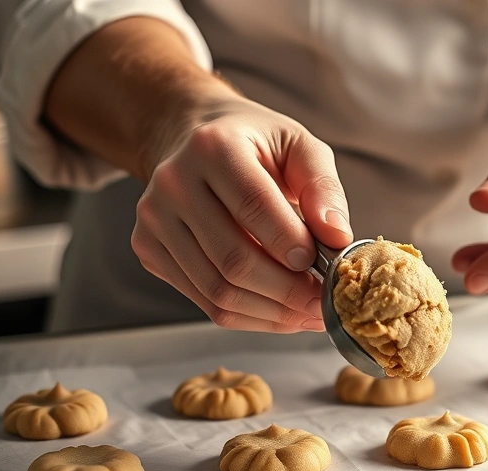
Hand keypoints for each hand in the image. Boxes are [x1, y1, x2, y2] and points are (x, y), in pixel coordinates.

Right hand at [130, 93, 352, 331]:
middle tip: (325, 303)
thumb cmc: (255, 145)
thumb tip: (338, 237)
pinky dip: (250, 316)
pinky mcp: (148, 249)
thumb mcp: (299, 146)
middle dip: (288, 292)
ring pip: (218, 291)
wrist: (190, 137)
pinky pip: (205, 301)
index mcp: (213, 147)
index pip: (254, 208)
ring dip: (272, 312)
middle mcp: (173, 182)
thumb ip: (323, 188)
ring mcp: (154, 219)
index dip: (291, 245)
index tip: (325, 268)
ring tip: (309, 312)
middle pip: (233, 260)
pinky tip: (280, 310)